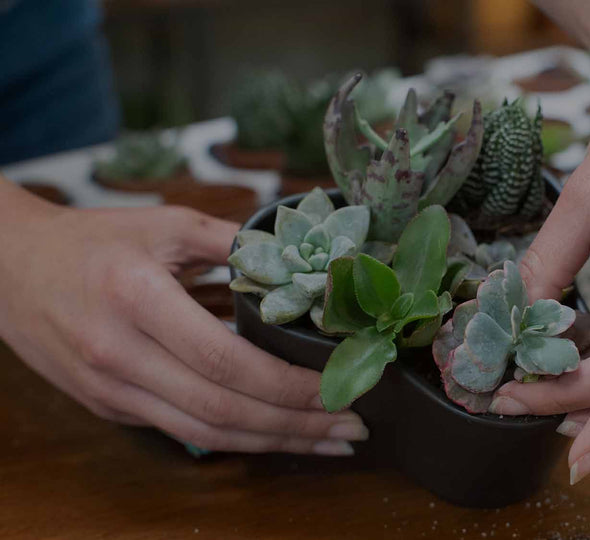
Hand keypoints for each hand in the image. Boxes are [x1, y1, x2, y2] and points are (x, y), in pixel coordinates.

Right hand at [0, 186, 365, 454]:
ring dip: (275, 442)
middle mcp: (121, 354)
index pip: (226, 361)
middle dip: (297, 424)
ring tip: (329, 441)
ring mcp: (112, 389)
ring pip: (206, 433)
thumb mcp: (165, 224)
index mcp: (138, 300)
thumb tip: (304, 261)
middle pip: (223, 409)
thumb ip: (235, 243)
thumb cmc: (93, 241)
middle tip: (353, 427)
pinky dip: (238, 439)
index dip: (288, 385)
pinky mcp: (110, 406)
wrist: (8, 269)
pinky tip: (277, 434)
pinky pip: (183, 431)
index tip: (340, 388)